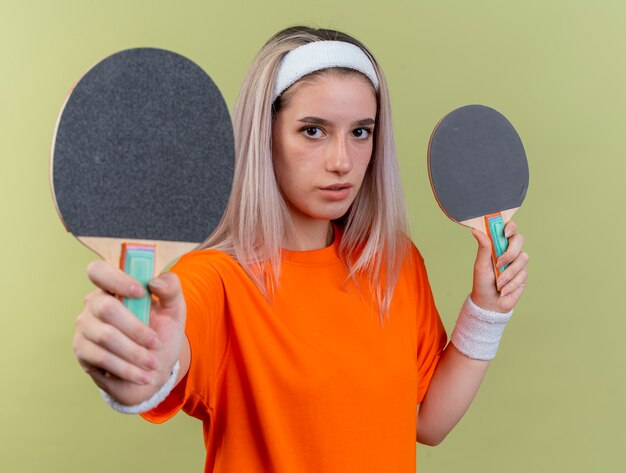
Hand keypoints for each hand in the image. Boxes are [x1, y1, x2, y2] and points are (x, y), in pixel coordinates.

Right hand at [72, 261, 185, 405]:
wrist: (154, 370)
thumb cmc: (162, 333)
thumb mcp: (174, 310)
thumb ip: (171, 289)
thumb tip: (154, 282)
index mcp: (114, 287)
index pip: (99, 271)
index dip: (116, 279)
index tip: (140, 292)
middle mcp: (94, 303)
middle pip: (106, 308)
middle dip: (136, 329)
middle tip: (156, 343)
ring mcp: (85, 327)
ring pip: (106, 336)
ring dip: (134, 353)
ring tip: (153, 364)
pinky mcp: (82, 350)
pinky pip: (101, 358)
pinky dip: (127, 369)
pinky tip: (143, 376)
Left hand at [470, 220, 528, 312]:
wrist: (490, 303)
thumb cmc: (482, 282)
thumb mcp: (481, 265)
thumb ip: (483, 248)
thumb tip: (476, 231)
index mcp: (497, 245)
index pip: (508, 228)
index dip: (510, 226)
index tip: (505, 233)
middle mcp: (509, 250)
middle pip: (519, 240)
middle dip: (510, 252)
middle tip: (499, 263)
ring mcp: (517, 262)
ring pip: (522, 258)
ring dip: (508, 273)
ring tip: (498, 283)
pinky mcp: (523, 274)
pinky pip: (523, 273)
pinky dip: (511, 283)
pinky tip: (503, 289)